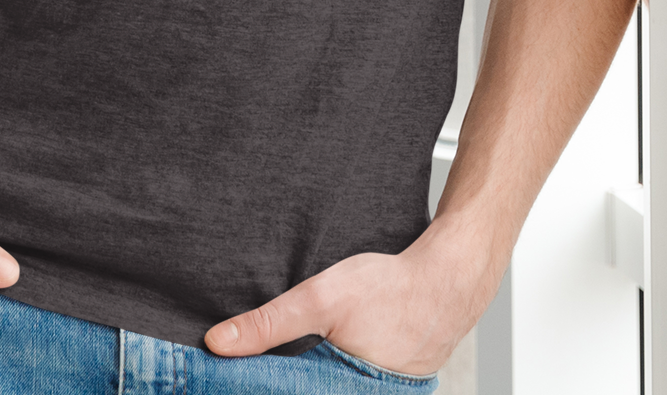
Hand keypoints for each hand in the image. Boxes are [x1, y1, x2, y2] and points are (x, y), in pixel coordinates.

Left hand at [202, 218, 493, 377]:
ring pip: (320, 387)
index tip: (224, 374)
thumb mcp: (321, 299)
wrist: (447, 281)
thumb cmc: (391, 289)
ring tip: (296, 350)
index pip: (281, 393)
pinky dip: (325, 371)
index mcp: (338, 394)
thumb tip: (219, 343)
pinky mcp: (385, 389)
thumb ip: (269, 325)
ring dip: (304, 374)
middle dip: (278, 376)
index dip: (255, 382)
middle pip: (301, 390)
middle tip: (261, 355)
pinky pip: (342, 382)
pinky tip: (320, 352)